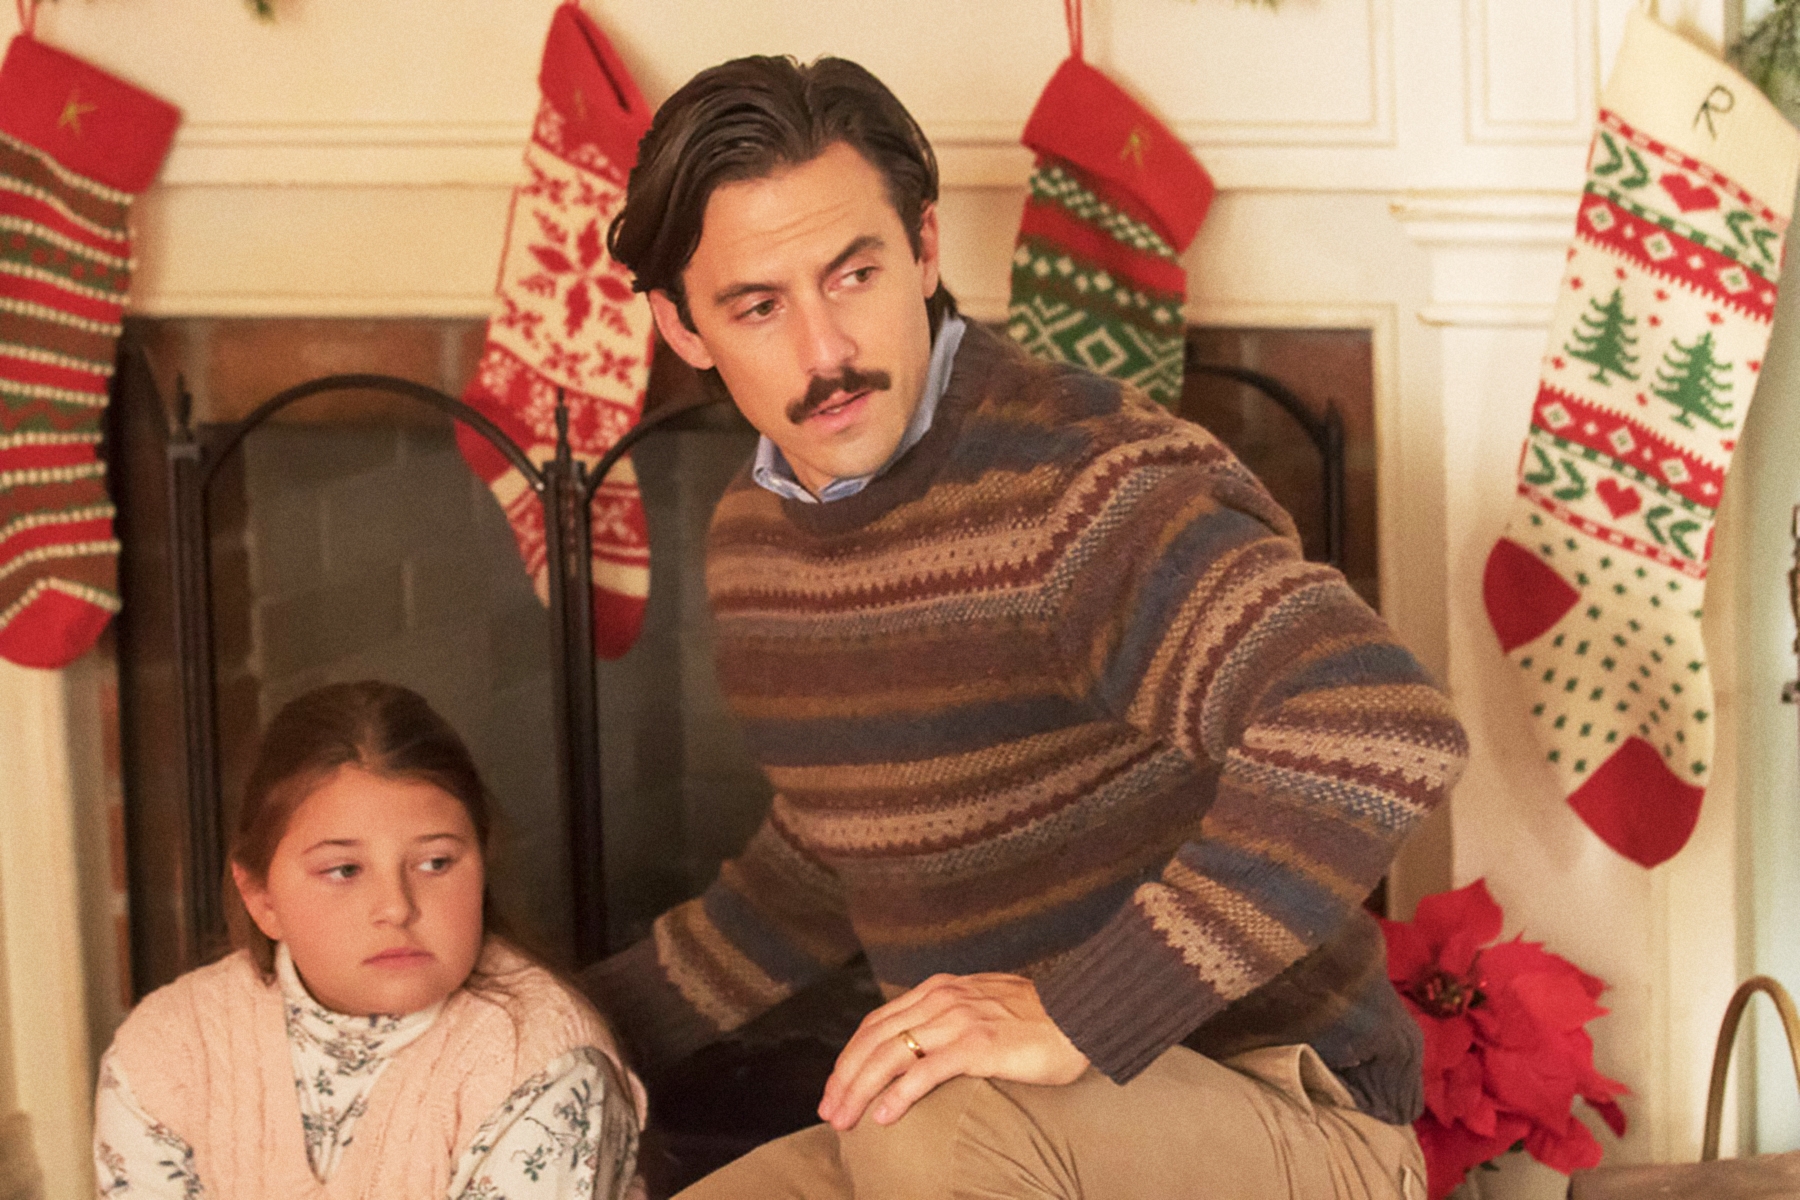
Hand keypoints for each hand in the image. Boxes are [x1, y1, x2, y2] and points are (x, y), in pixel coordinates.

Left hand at [817, 972, 1089, 1130]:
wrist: (1083, 1015)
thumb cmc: (1039, 1019)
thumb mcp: (984, 1006)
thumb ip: (951, 1018)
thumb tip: (924, 1046)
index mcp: (939, 989)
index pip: (878, 1022)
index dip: (850, 1055)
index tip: (836, 1086)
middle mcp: (942, 999)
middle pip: (875, 1039)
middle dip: (845, 1077)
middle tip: (829, 1111)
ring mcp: (958, 1020)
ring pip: (891, 1055)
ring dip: (860, 1089)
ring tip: (844, 1119)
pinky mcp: (978, 1044)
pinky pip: (926, 1071)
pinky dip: (898, 1094)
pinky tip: (883, 1117)